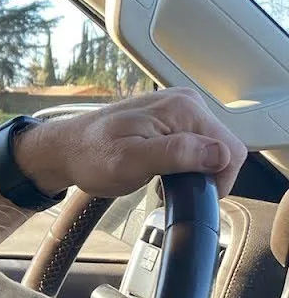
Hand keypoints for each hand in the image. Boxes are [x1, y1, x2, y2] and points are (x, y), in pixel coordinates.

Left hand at [15, 88, 246, 198]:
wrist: (66, 149)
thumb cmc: (90, 156)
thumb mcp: (130, 162)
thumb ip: (176, 154)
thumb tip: (218, 154)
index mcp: (183, 109)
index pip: (231, 150)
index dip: (218, 180)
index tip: (192, 195)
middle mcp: (186, 102)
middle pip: (224, 149)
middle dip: (204, 175)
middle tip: (170, 189)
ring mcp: (179, 108)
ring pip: (210, 149)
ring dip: (194, 171)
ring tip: (163, 180)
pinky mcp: (171, 119)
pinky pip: (196, 145)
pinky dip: (185, 164)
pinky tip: (163, 172)